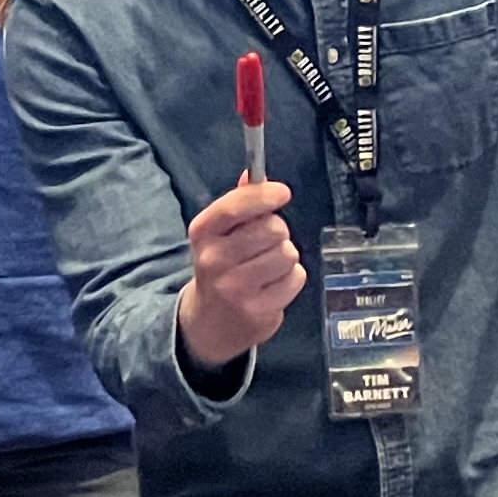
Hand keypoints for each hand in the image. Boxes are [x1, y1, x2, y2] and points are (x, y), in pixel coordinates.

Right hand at [177, 174, 304, 370]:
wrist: (210, 323)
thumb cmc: (222, 266)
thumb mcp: (221, 234)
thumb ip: (238, 203)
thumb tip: (253, 173)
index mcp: (202, 234)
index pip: (233, 207)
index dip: (263, 195)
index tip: (283, 192)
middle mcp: (214, 260)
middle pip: (271, 229)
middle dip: (278, 231)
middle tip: (267, 242)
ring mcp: (235, 288)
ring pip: (287, 253)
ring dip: (285, 256)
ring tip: (268, 265)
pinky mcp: (258, 310)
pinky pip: (295, 278)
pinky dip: (291, 278)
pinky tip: (274, 284)